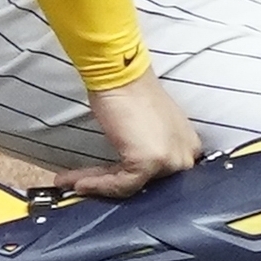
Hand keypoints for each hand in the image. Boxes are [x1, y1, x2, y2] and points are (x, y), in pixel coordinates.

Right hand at [54, 74, 200, 198]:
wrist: (121, 75)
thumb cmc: (131, 94)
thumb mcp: (151, 128)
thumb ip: (149, 150)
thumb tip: (128, 177)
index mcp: (189, 145)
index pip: (159, 177)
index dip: (127, 181)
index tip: (102, 182)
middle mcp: (185, 154)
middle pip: (144, 183)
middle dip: (109, 185)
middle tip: (82, 184)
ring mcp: (169, 159)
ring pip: (130, 185)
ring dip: (97, 184)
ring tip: (71, 182)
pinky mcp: (149, 161)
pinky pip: (120, 184)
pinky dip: (97, 184)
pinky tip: (78, 182)